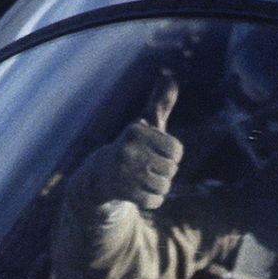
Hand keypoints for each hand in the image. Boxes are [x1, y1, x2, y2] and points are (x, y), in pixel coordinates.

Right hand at [92, 71, 181, 208]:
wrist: (101, 175)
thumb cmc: (132, 147)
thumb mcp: (145, 124)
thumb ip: (160, 103)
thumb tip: (171, 77)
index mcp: (136, 131)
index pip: (176, 150)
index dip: (173, 155)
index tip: (159, 154)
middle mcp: (128, 150)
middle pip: (171, 169)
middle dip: (165, 172)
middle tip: (148, 168)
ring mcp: (124, 172)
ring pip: (164, 187)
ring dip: (159, 187)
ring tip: (144, 180)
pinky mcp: (123, 193)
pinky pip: (155, 201)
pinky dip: (152, 200)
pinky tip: (141, 192)